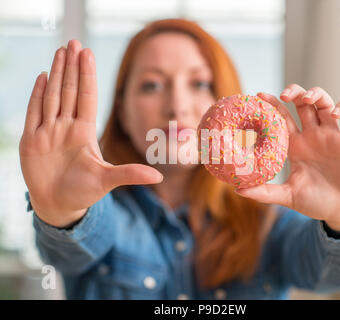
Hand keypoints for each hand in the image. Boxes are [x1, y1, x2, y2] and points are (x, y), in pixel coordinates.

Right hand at [19, 40, 162, 227]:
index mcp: (84, 132)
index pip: (86, 97)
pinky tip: (43, 76)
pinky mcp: (31, 141)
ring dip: (56, 74)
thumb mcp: (107, 180)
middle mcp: (67, 127)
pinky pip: (34, 112)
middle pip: (70, 91)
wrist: (60, 205)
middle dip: (72, 67)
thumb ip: (130, 174)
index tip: (88, 54)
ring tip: (60, 51)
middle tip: (74, 43)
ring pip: (52, 96)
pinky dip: (37, 95)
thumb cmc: (84, 192)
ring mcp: (48, 132)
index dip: (87, 75)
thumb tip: (159, 176)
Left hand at [236, 84, 339, 233]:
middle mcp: (312, 137)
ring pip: (324, 104)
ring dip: (316, 95)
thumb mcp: (287, 196)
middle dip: (294, 93)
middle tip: (284, 95)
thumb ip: (264, 192)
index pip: (282, 118)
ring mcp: (331, 137)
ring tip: (306, 98)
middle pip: (303, 105)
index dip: (272, 105)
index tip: (259, 95)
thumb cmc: (315, 203)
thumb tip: (237, 190)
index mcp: (295, 146)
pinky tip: (334, 113)